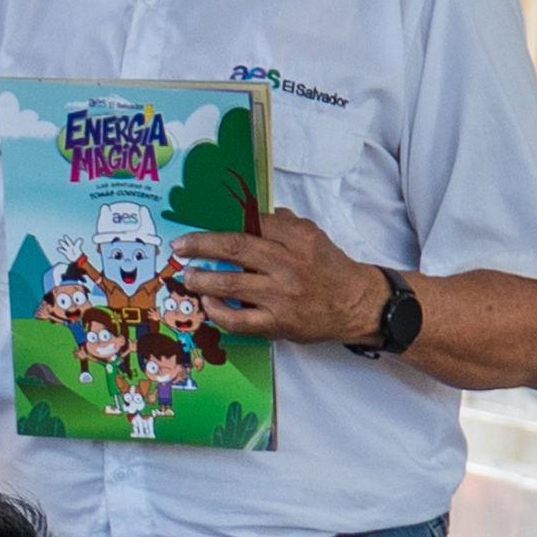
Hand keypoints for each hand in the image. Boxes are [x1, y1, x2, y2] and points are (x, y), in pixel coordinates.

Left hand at [172, 207, 382, 345]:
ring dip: (202, 280)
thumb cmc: (330, 268)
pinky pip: (239, 320)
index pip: (252, 223)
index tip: (201, 228)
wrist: (356, 304)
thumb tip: (249, 214)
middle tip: (180, 246)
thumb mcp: (313, 236)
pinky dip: (218, 312)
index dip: (223, 225)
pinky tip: (208, 305)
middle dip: (201, 245)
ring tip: (188, 276)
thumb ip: (282, 224)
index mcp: (298, 237)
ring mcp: (282, 295)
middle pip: (235, 248)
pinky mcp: (279, 322)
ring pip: (231, 284)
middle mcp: (289, 264)